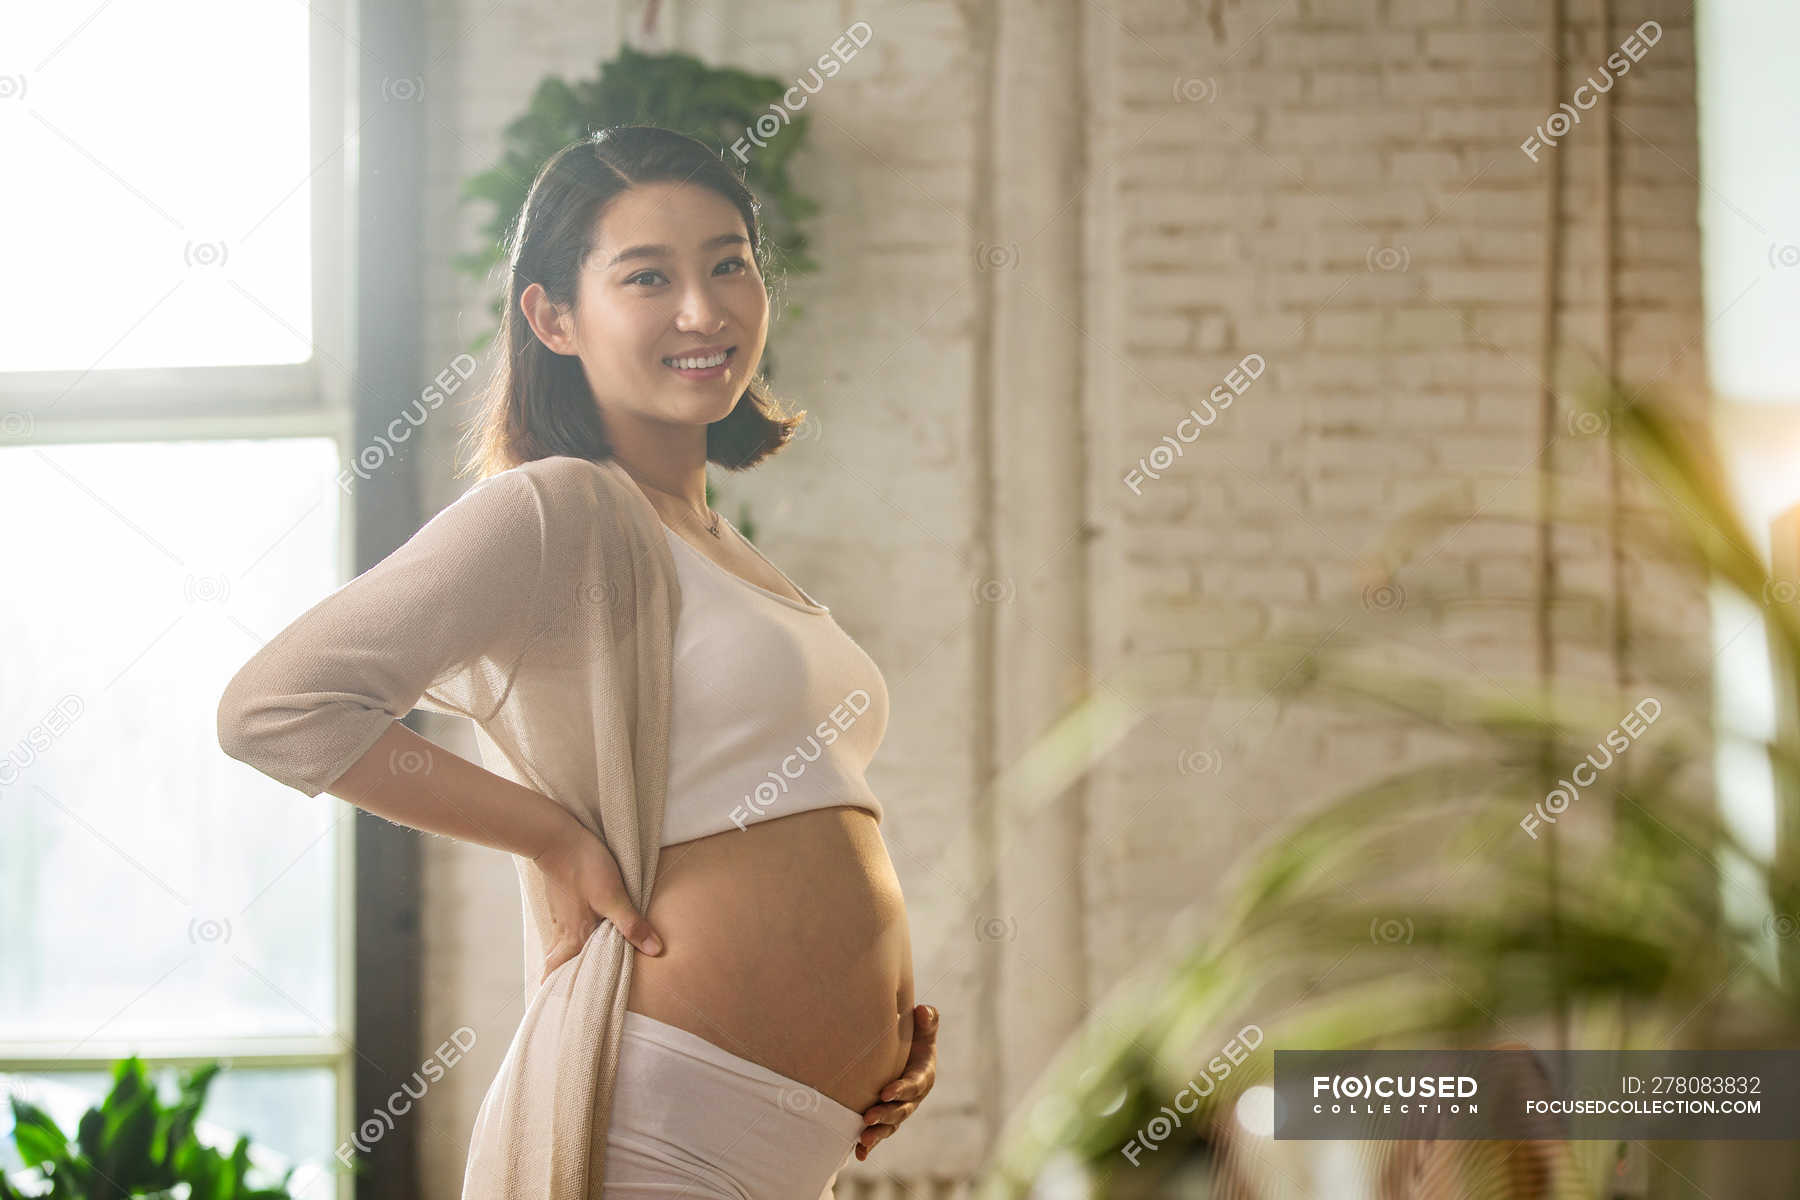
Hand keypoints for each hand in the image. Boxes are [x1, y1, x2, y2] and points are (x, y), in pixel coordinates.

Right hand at [533, 823, 663, 982]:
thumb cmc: (585, 866)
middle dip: (564, 978)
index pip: (557, 972)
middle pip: (559, 962)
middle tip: (573, 992)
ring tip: (586, 967)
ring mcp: (560, 915)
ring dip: (572, 957)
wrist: (557, 837)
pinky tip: (588, 933)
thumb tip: (655, 950)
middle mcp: (564, 931)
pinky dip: (575, 937)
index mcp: (574, 936)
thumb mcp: (614, 895)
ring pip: (563, 945)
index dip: (556, 990)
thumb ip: (632, 924)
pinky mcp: (562, 901)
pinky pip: (567, 927)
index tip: (561, 1007)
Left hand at [856, 1004, 937, 1161]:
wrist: (905, 1053)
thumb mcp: (924, 1029)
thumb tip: (923, 1011)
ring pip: (890, 1126)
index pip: (913, 1085)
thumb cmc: (914, 1038)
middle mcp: (912, 1098)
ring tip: (863, 1140)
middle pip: (901, 1110)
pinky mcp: (885, 1117)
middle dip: (886, 1115)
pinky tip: (859, 1155)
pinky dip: (870, 1146)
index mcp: (922, 1076)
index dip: (901, 1090)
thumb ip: (928, 1020)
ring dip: (877, 1134)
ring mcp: (899, 1110)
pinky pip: (879, 1133)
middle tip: (869, 1117)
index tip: (885, 1092)